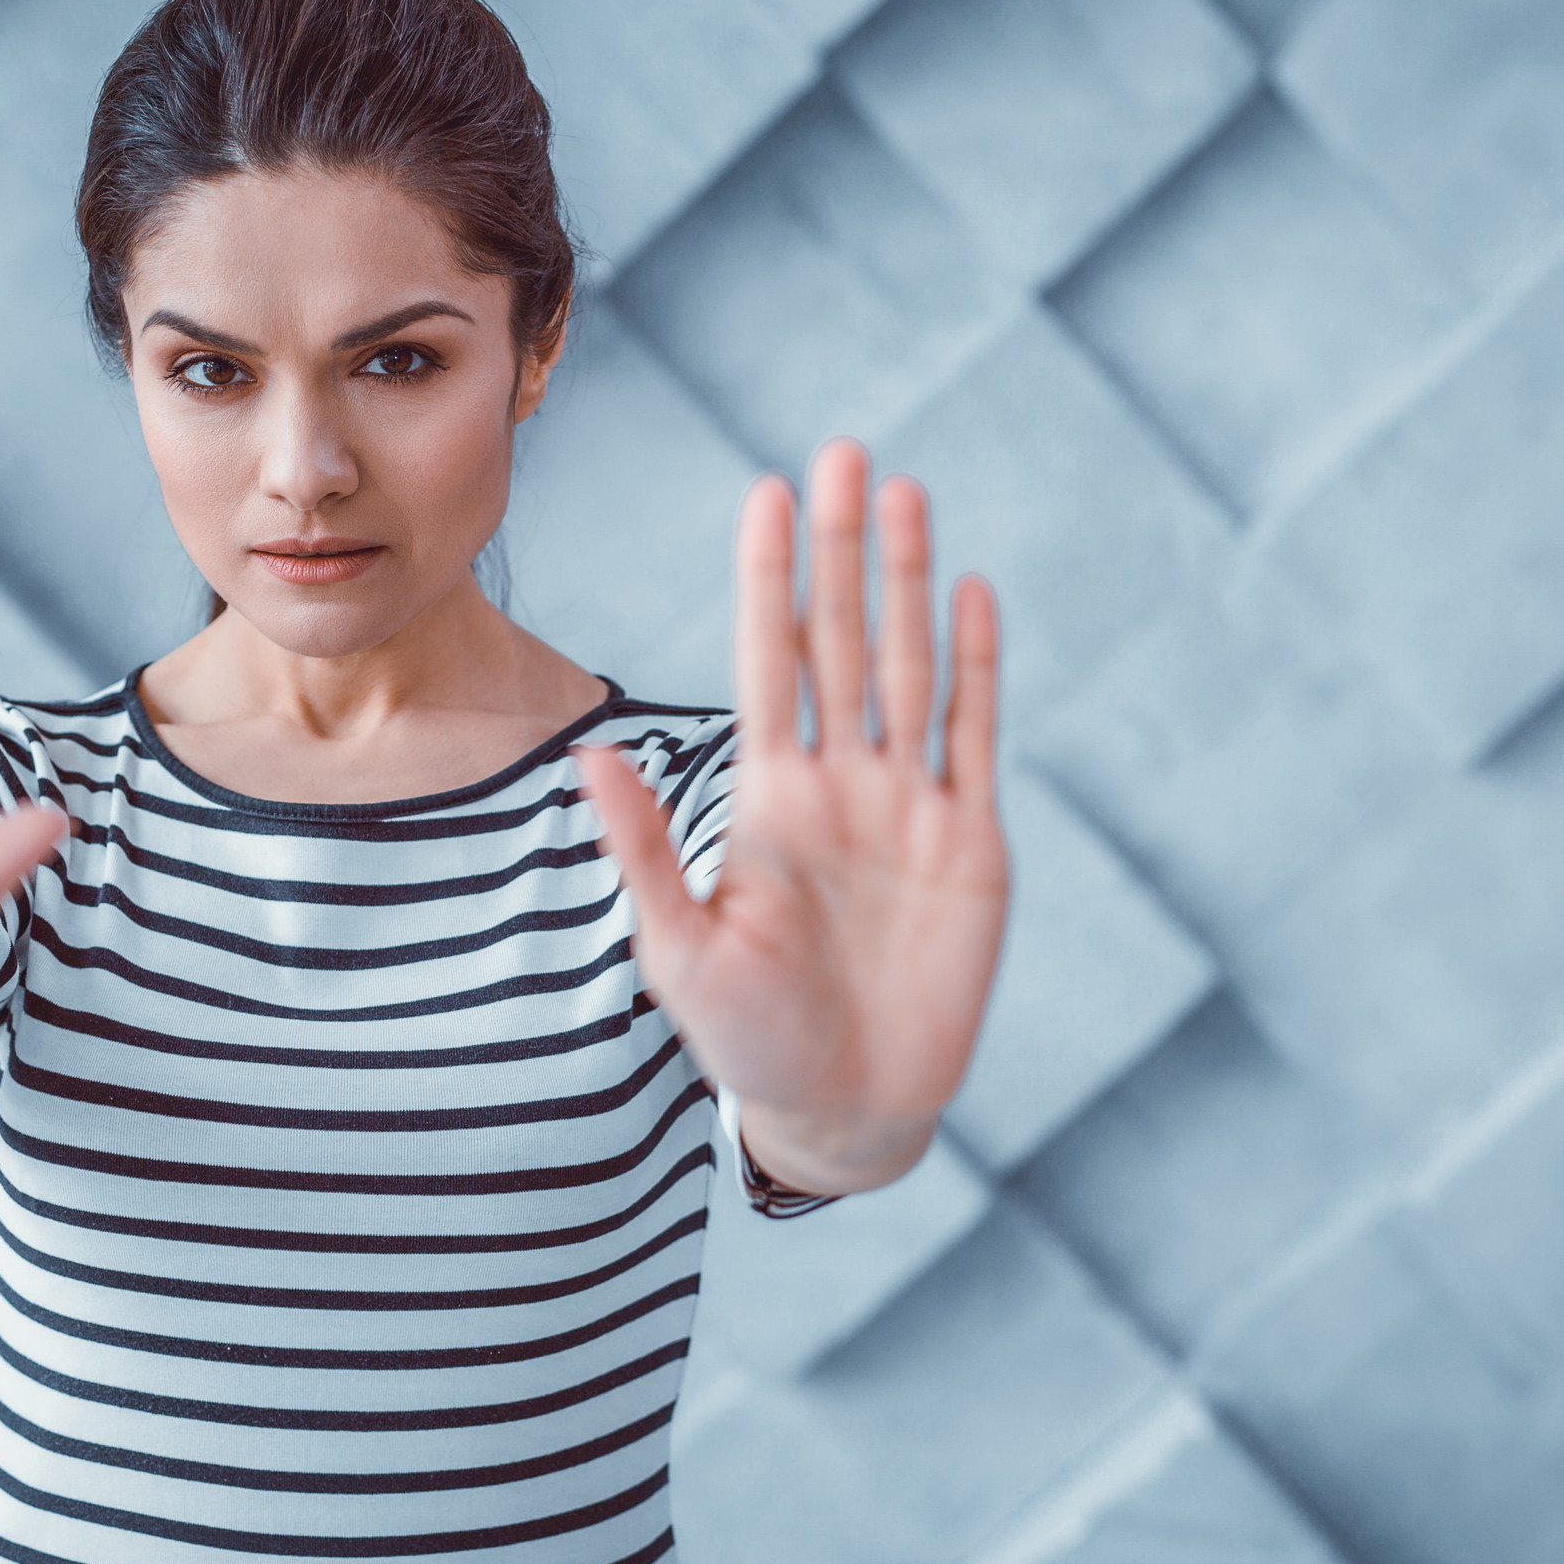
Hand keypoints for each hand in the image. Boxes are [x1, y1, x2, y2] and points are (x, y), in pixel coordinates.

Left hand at [575, 437, 1006, 1193]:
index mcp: (768, 796)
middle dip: (843, 548)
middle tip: (844, 452)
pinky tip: (971, 595)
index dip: (769, 576)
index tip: (765, 490)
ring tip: (906, 493)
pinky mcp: (970, 844)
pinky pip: (973, 737)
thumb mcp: (680, 946)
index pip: (770, 660)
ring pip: (909, 668)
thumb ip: (642, 848)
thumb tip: (587, 753)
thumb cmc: (748, 1040)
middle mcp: (839, 782)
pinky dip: (977, 667)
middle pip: (842, 639)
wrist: (846, 1110)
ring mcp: (908, 806)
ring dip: (908, 582)